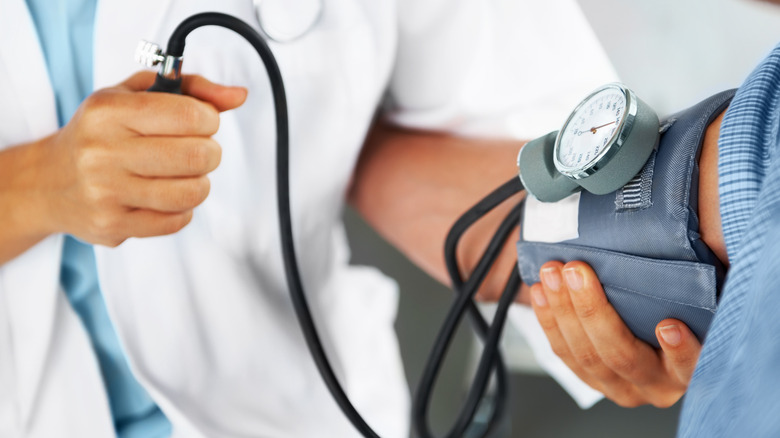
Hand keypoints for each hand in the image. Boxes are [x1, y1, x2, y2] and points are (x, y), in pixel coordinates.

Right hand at [36, 71, 246, 245]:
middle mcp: (103, 152)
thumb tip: (238, 95)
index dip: (210, 119)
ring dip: (199, 183)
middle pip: (196, 156)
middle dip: (210, 152)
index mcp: (109, 112)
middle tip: (198, 150)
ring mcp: (106, 192)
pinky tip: (165, 196)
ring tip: (185, 175)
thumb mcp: (136, 95)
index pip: (189, 114)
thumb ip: (191, 88)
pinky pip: (176, 221)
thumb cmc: (102, 133)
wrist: (49, 182)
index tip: (202, 122)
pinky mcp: (113, 225)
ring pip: (190, 193)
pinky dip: (182, 209)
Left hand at [529, 261, 700, 407]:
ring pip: (584, 355)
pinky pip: (563, 352)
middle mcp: (655, 384)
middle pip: (620, 355)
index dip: (680, 351)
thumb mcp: (695, 297)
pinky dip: (548, 319)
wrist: (651, 327)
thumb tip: (707, 236)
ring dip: (562, 310)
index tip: (668, 325)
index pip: (689, 366)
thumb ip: (696, 281)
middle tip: (576, 271)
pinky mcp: (590, 379)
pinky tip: (541, 292)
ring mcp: (619, 386)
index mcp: (688, 369)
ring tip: (552, 273)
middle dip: (592, 310)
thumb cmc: (677, 306)